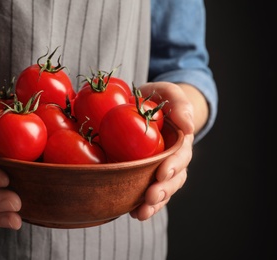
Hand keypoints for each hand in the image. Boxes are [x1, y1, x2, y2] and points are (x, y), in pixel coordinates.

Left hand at [130, 82, 195, 219]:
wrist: (143, 106)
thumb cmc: (158, 98)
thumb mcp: (169, 93)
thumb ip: (180, 104)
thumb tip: (188, 126)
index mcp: (180, 142)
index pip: (181, 156)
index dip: (174, 165)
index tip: (163, 172)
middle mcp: (171, 159)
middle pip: (173, 179)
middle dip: (163, 190)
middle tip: (151, 197)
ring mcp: (157, 168)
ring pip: (161, 190)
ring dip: (153, 204)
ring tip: (141, 213)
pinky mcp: (142, 173)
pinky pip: (143, 191)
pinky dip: (139, 204)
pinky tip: (131, 212)